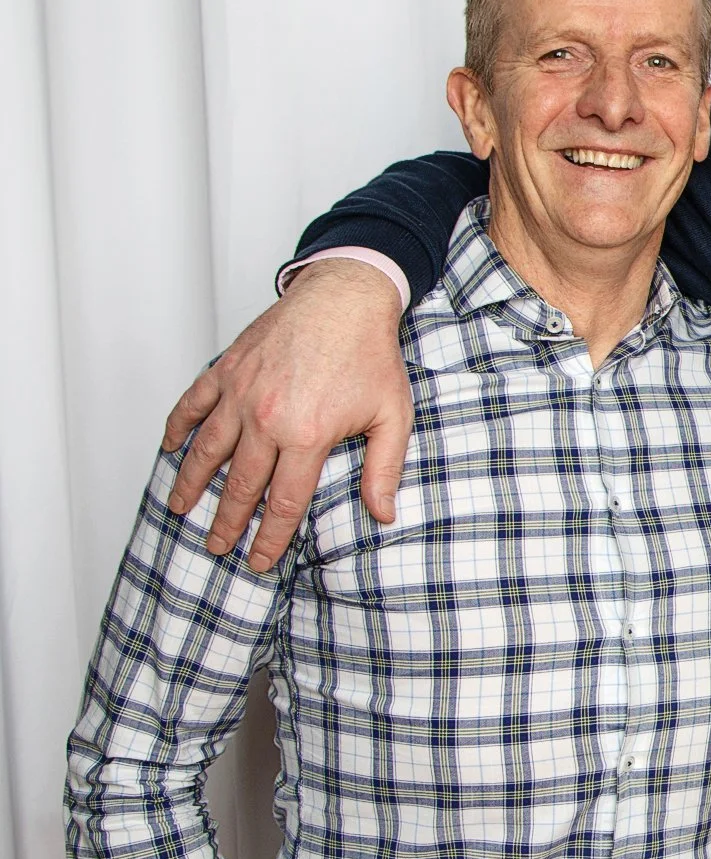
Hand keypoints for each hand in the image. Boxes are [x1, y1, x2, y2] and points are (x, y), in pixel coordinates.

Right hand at [161, 259, 411, 569]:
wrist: (346, 297)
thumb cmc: (371, 355)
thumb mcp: (392, 416)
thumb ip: (383, 469)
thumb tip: (384, 515)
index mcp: (307, 435)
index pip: (283, 502)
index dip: (270, 537)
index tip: (258, 560)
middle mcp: (266, 417)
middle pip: (239, 485)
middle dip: (227, 522)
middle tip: (216, 547)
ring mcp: (240, 392)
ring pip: (205, 450)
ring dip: (190, 483)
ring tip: (181, 508)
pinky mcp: (227, 369)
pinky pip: (192, 404)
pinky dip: (177, 427)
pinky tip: (170, 447)